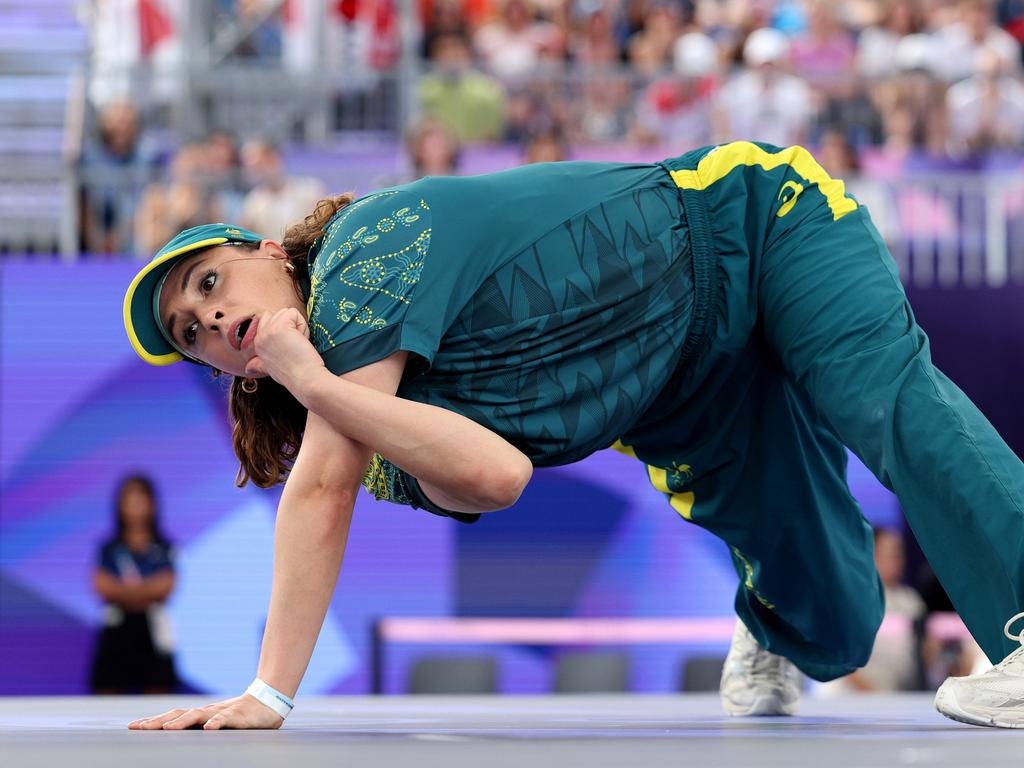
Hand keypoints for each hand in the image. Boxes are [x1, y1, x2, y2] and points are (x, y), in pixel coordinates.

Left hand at [127, 694, 283, 730]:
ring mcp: (222, 712)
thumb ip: (200, 727)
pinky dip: (217, 723)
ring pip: (199, 715)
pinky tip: (210, 728)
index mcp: (201, 714)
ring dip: (182, 722)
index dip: (153, 721)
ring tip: (168, 728)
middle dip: (158, 721)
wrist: (268, 702)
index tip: (133, 726)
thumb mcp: (216, 723)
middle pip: (179, 714)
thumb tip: (176, 735)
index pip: (172, 716)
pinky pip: (226, 719)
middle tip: (139, 728)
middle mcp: (207, 712)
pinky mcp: (238, 716)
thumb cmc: (240, 716)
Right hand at [244, 307, 324, 395]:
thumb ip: (258, 365)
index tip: (289, 349)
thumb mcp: (269, 369)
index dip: (284, 331)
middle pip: (277, 314)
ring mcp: (268, 331)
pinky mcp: (280, 326)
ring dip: (298, 326)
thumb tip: (248, 369)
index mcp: (257, 344)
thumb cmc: (293, 375)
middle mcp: (260, 337)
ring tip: (297, 344)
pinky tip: (301, 341)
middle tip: (294, 345)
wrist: (305, 380)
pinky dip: (302, 325)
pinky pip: (294, 313)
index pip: (268, 321)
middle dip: (290, 325)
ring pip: (286, 312)